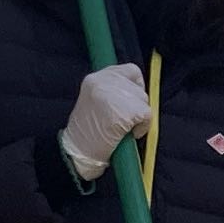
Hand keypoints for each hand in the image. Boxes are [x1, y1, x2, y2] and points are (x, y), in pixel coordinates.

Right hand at [60, 63, 150, 182]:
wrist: (76, 153)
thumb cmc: (86, 132)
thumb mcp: (94, 100)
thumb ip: (113, 90)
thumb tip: (138, 89)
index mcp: (95, 78)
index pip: (130, 70)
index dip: (135, 85)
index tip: (132, 99)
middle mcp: (104, 82)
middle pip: (138, 88)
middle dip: (137, 105)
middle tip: (123, 120)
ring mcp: (114, 95)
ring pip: (144, 101)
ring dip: (140, 116)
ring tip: (123, 128)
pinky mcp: (125, 111)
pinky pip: (147, 115)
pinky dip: (143, 127)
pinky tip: (128, 134)